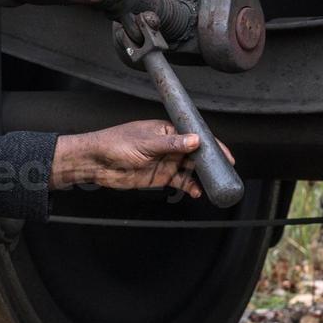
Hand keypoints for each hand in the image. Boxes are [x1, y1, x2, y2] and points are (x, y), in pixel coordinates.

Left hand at [49, 120, 235, 199]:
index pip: (195, 136)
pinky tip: (196, 192)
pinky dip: (190, 186)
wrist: (96, 162)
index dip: (212, 145)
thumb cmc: (115, 144)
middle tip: (226, 172)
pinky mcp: (160, 176)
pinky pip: (180, 181)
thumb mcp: (146, 143)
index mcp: (166, 130)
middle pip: (196, 153)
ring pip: (190, 169)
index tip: (225, 155)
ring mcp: (165, 161)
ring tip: (214, 184)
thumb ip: (171, 144)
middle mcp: (169, 145)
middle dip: (211, 162)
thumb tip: (195, 140)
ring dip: (202, 176)